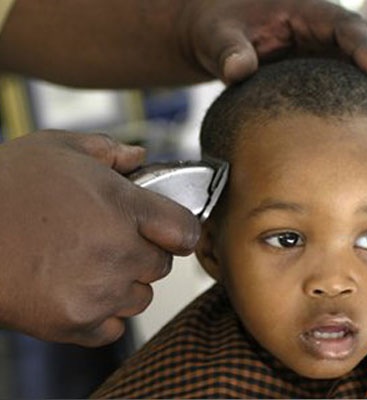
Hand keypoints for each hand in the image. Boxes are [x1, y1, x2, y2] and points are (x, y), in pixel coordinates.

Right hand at [0, 131, 199, 346]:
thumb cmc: (6, 185)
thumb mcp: (58, 147)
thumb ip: (109, 149)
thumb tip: (141, 156)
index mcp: (123, 207)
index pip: (185, 230)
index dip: (181, 229)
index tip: (171, 230)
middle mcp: (118, 253)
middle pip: (162, 266)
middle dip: (146, 253)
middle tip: (115, 240)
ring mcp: (98, 292)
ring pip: (141, 298)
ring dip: (126, 284)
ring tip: (91, 265)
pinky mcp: (75, 324)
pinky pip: (114, 326)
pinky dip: (104, 313)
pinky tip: (79, 290)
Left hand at [179, 0, 366, 133]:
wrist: (217, 36)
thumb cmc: (218, 29)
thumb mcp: (218, 36)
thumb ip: (229, 51)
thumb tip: (239, 71)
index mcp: (306, 12)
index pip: (347, 28)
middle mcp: (326, 29)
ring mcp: (329, 49)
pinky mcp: (326, 70)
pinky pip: (359, 83)